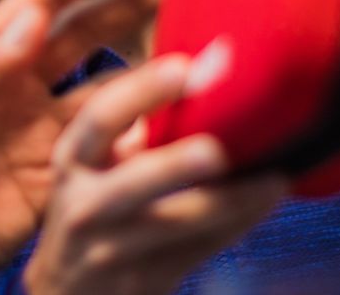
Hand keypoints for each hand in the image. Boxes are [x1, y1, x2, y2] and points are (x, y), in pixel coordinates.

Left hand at [0, 0, 168, 294]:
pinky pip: (106, 152)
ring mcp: (36, 137)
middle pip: (86, 34)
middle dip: (134, 4)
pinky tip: (179, 126)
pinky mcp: (52, 184)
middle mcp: (13, 90)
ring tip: (201, 51)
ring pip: (106, 91)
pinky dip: (143, 138)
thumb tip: (32, 19)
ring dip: (149, 70)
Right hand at [23, 50, 287, 294]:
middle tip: (218, 148)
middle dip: (178, 162)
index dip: (143, 89)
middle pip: (135, 179)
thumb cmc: (91, 209)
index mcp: (74, 159)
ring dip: (231, 199)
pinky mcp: (145, 280)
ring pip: (178, 222)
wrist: (66, 289)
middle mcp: (85, 203)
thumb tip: (206, 67)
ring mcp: (112, 248)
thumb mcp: (93, 164)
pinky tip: (265, 201)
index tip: (186, 67)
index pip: (102, 117)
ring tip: (273, 178)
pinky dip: (238, 224)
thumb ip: (133, 126)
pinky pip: (200, 250)